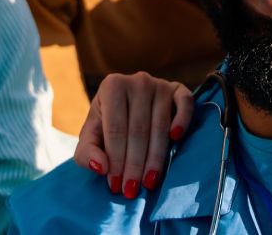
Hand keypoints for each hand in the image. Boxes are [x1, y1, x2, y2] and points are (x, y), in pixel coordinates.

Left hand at [74, 72, 193, 198]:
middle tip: (132, 190)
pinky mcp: (178, 89)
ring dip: (155, 158)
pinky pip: (185, 104)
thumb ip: (86, 153)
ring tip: (148, 182)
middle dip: (134, 165)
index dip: (116, 160)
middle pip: (138, 130)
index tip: (116, 185)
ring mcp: (160, 84)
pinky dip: (182, 120)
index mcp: (112, 85)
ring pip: (160, 126)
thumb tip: (101, 167)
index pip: (115, 129)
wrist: (128, 104)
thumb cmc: (107, 123)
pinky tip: (176, 139)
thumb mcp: (90, 137)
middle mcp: (137, 81)